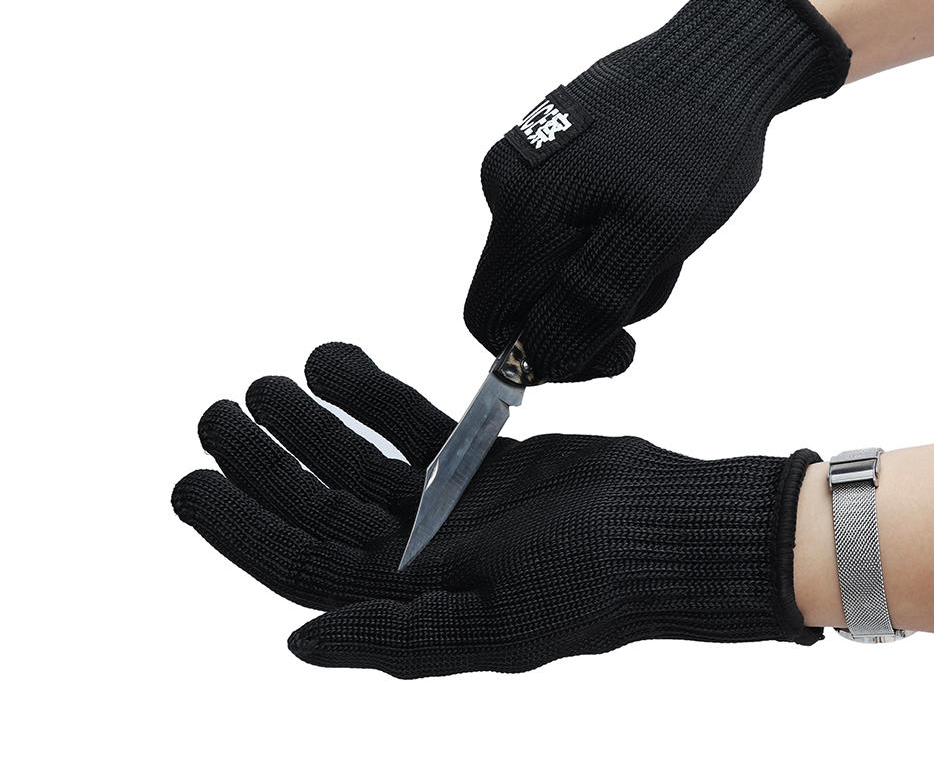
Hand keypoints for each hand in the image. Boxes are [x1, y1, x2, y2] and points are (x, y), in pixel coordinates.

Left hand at [173, 342, 820, 676]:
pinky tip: (334, 361)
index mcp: (413, 603)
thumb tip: (295, 639)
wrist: (678, 525)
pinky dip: (372, 395)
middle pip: (320, 506)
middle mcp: (421, 557)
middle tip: (217, 412)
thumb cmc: (600, 581)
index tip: (190, 482)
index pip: (304, 565)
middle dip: (264, 461)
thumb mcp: (497, 616)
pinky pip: (411, 424)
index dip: (241, 528)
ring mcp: (449, 507)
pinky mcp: (480, 463)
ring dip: (310, 422)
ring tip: (266, 380)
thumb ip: (395, 628)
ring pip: (358, 460)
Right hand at [464, 0, 849, 381]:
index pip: (492, 320)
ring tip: (661, 233)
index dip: (545, 354)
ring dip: (605, 272)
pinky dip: (606, 240)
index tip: (618, 345)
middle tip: (654, 273)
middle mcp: (505, 185)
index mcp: (523, 209)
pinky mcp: (549, 157)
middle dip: (588, 305)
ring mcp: (524, 167)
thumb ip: (590, 301)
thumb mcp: (657, 235)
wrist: (720, 54)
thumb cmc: (697, 142)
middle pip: (525, 295)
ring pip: (550, 264)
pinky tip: (647, 210)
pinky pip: (564, 229)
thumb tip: (536, 356)